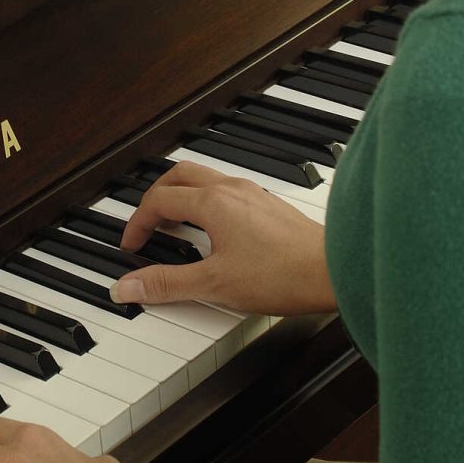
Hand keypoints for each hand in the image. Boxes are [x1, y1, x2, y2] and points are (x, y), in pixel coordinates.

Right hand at [112, 160, 335, 315]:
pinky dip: (207, 202)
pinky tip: (215, 231)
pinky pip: (227, 191)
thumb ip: (167, 284)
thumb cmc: (284, 274)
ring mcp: (254, 195)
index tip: (132, 246)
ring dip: (182, 196)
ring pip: (205, 179)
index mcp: (213, 202)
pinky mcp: (270, 206)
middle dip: (156, 197)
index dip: (138, 223)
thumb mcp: (215, 284)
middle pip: (180, 176)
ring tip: (176, 225)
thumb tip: (127, 286)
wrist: (336, 271)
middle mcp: (232, 190)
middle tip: (147, 223)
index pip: (160, 200)